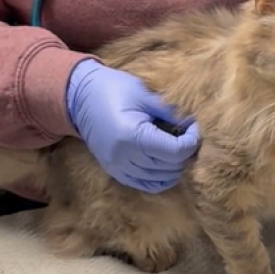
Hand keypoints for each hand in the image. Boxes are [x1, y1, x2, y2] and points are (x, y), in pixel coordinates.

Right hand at [65, 59, 199, 192]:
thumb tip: (192, 125)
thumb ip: (170, 113)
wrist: (80, 97)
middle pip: (169, 167)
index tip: (194, 127)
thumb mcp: (144, 95)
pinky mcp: (114, 171)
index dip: (191, 141)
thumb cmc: (114, 89)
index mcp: (133, 136)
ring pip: (159, 180)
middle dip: (185, 153)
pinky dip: (160, 178)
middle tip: (188, 136)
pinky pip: (144, 185)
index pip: (175, 152)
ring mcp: (117, 167)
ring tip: (177, 148)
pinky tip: (166, 164)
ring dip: (174, 167)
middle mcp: (124, 157)